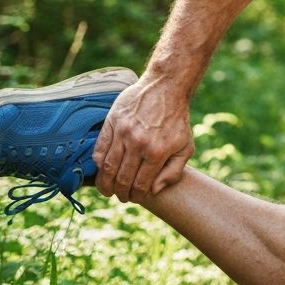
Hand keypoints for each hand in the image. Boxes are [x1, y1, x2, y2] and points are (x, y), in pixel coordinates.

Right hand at [92, 75, 194, 201]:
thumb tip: (154, 191)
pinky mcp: (112, 122)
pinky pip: (99, 149)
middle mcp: (138, 144)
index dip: (136, 195)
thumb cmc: (177, 119)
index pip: (141, 184)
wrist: (167, 87)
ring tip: (108, 190)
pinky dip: (98, 164)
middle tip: (121, 196)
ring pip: (108, 167)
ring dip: (106, 183)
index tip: (135, 197)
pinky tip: (102, 170)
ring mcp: (123, 132)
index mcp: (157, 152)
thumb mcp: (185, 146)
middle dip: (121, 193)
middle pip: (122, 179)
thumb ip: (173, 172)